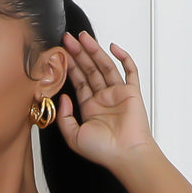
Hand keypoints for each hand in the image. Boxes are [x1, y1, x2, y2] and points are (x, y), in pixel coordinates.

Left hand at [56, 31, 154, 170]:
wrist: (126, 155)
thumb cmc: (103, 151)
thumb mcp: (73, 137)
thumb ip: (64, 118)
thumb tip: (63, 98)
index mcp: (90, 108)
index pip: (78, 81)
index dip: (69, 66)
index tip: (60, 53)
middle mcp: (103, 98)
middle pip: (89, 69)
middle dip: (78, 53)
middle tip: (67, 39)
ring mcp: (117, 94)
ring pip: (105, 66)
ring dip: (94, 51)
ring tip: (83, 37)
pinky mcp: (132, 92)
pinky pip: (130, 70)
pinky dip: (123, 57)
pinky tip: (113, 47)